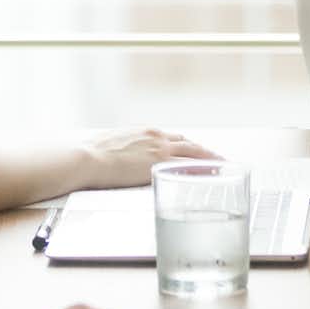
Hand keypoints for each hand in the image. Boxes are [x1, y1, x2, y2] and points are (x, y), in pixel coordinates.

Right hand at [84, 128, 218, 187]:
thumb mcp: (112, 144)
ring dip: (211, 159)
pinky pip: (187, 166)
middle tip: (219, 159)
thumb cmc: (91, 153)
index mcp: (145, 131)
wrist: (86, 157)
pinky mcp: (158, 163)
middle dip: (205, 152)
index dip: (187, 146)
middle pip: (189, 144)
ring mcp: (159, 149)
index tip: (196, 152)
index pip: (173, 138)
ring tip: (223, 166)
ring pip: (194, 152)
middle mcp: (156, 137)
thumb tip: (119, 156)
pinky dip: (202, 170)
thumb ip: (124, 148)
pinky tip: (211, 176)